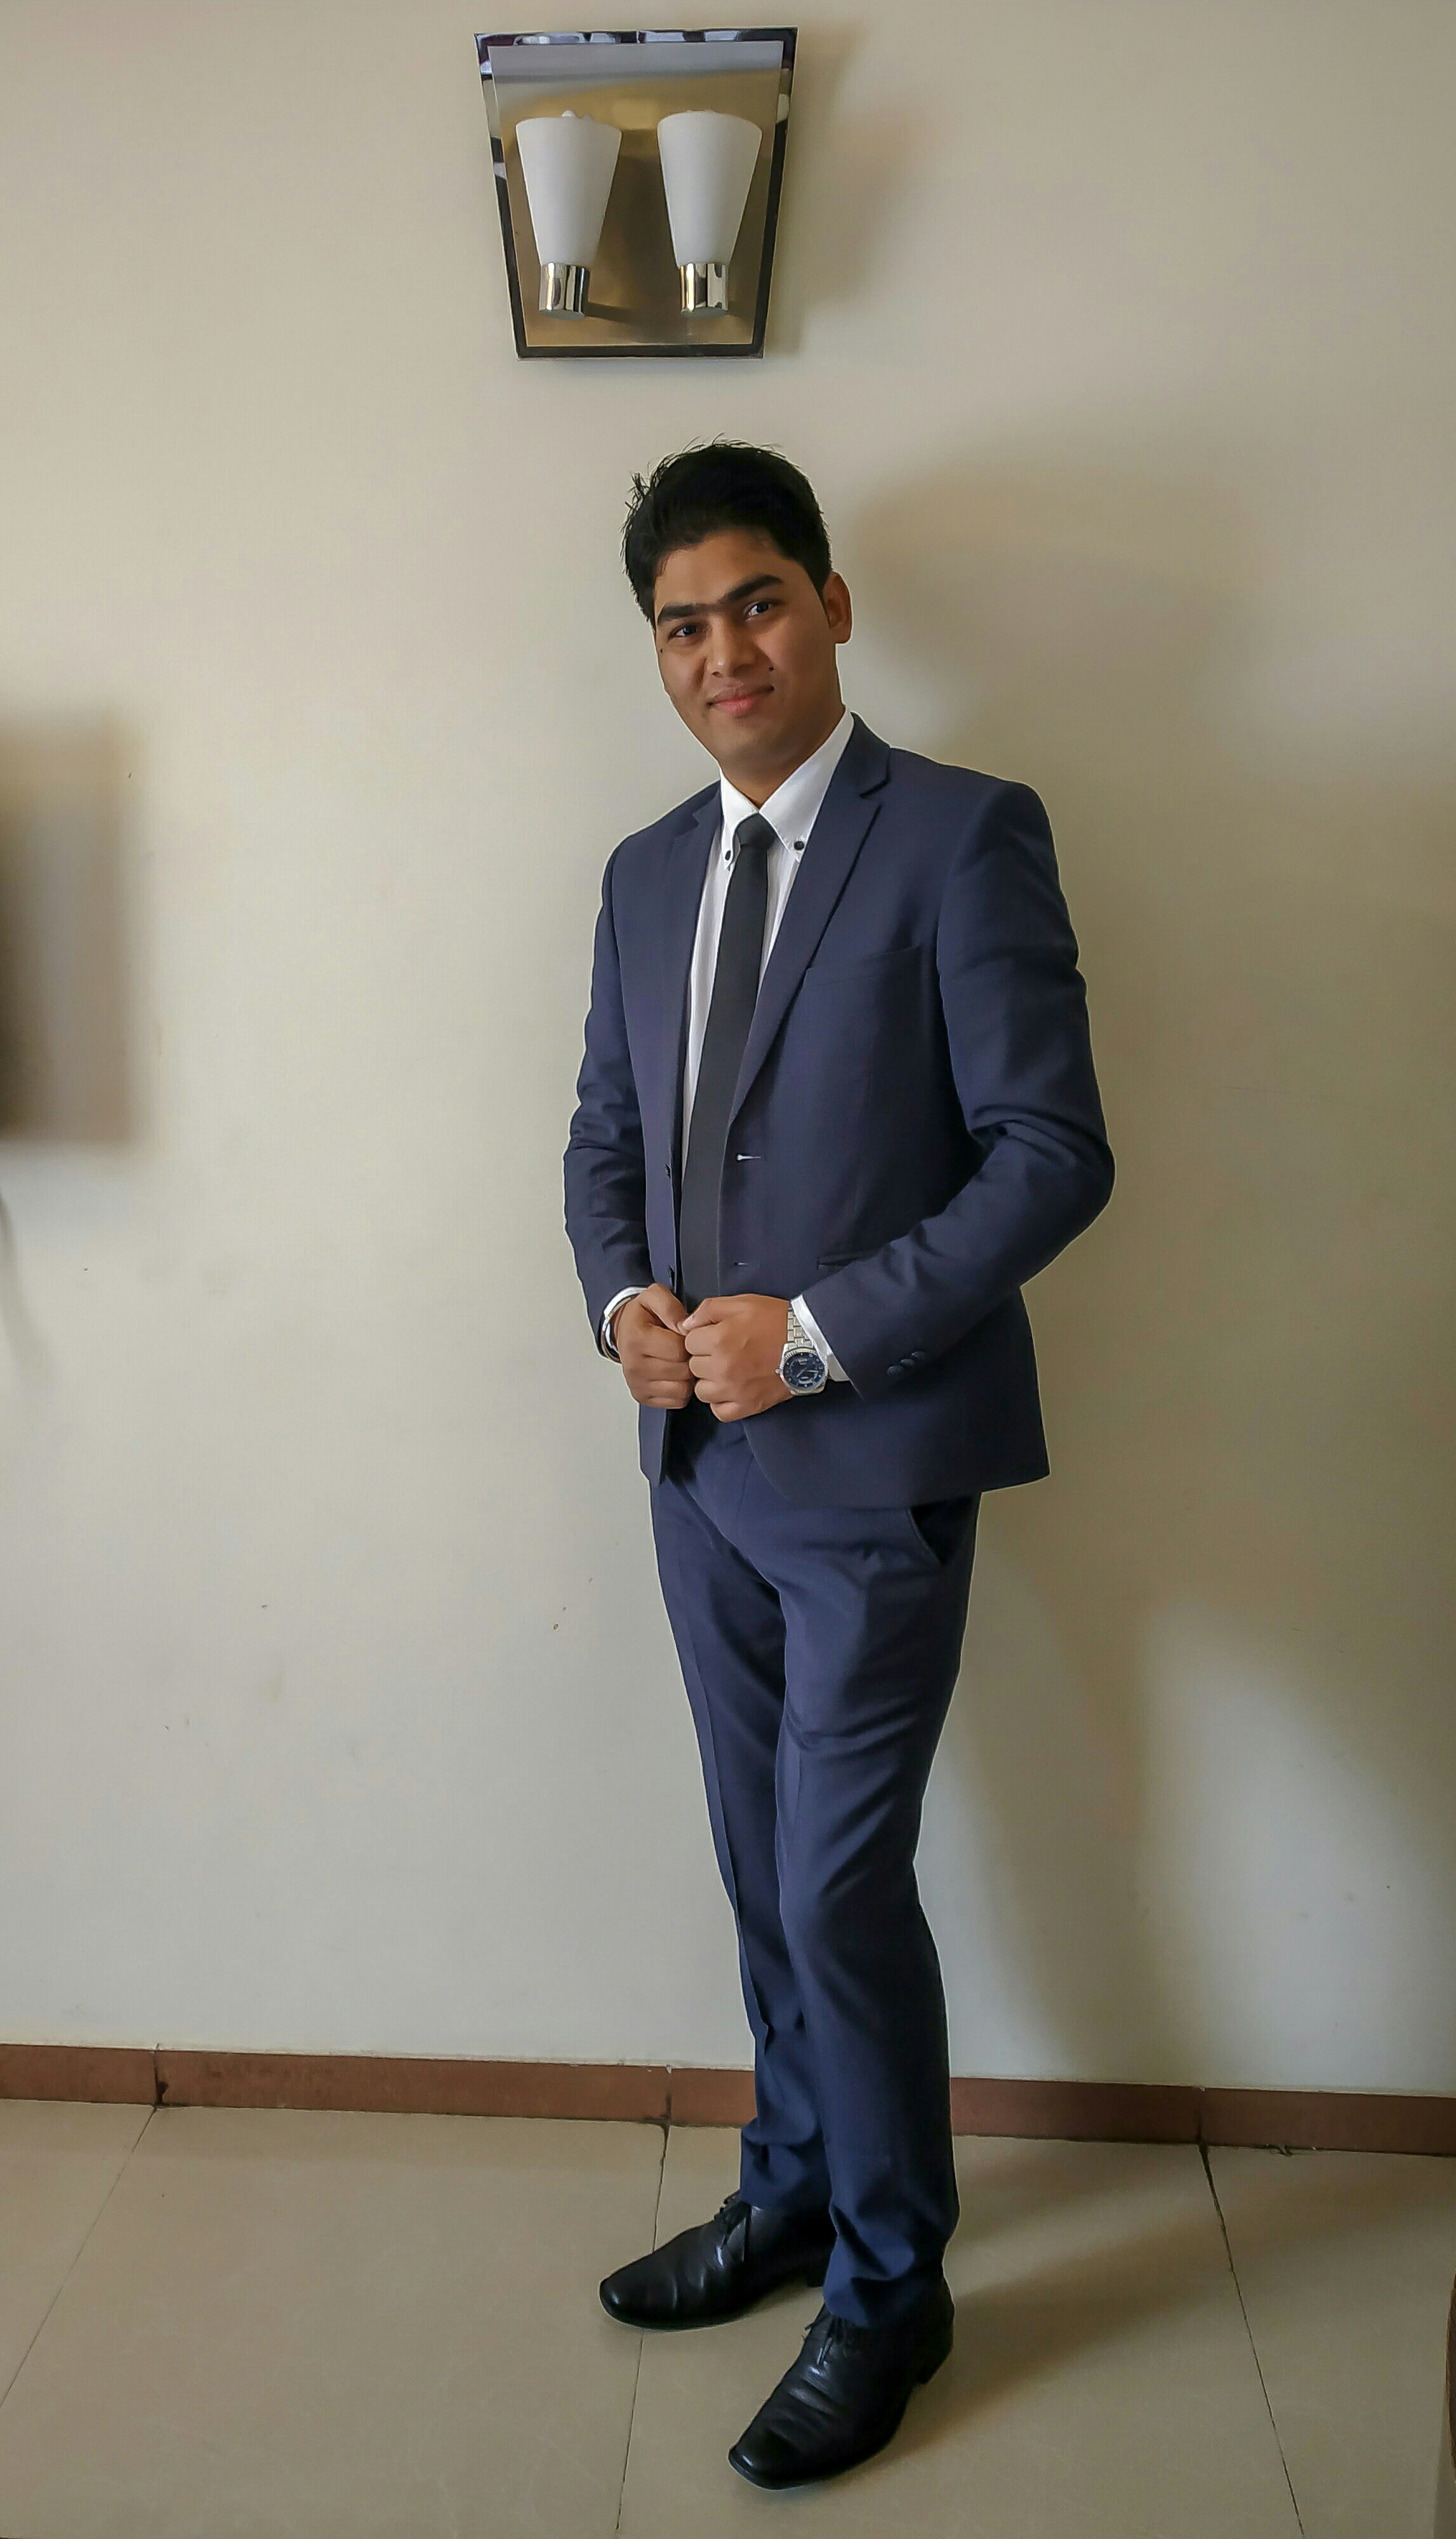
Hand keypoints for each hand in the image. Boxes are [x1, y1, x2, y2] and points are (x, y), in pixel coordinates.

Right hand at [614, 1284, 693, 1408]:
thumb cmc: (642, 1317)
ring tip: (680, 1362)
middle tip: (683, 1349)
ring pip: (682, 1389)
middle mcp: (635, 1366)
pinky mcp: (643, 1397)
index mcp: (637, 1340)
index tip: (684, 1336)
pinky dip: (681, 1389)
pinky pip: (677, 1401)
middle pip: (683, 1371)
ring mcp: (638, 1384)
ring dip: (687, 1377)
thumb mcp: (654, 1297)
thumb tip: (684, 1326)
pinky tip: (675, 1375)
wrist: (624, 1331)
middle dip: (689, 1360)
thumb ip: (671, 1306)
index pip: (680, 1350)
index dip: (690, 1342)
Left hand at [680, 1294, 791, 1421]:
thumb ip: (708, 1310)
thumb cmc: (775, 1320)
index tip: (716, 1334)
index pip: (689, 1342)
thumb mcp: (741, 1303)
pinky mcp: (748, 1406)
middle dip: (705, 1357)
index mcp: (718, 1340)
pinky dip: (721, 1402)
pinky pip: (719, 1412)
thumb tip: (685, 1325)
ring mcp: (734, 1390)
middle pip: (694, 1366)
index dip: (701, 1336)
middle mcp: (722, 1368)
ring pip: (702, 1391)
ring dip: (710, 1380)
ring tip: (727, 1370)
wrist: (808, 1342)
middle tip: (725, 1350)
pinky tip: (730, 1389)